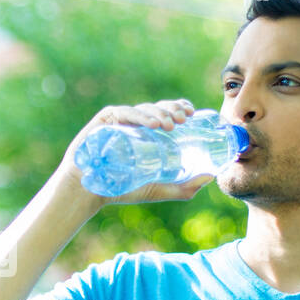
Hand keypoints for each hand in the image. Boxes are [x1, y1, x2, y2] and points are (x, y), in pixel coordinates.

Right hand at [57, 98, 213, 206]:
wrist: (89, 192)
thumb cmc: (121, 189)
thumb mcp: (158, 189)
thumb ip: (184, 187)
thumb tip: (211, 177)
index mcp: (148, 132)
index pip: (168, 113)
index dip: (181, 108)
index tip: (192, 114)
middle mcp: (135, 123)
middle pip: (159, 108)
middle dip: (173, 109)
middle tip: (184, 119)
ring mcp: (120, 120)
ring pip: (145, 109)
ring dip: (160, 113)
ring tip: (171, 124)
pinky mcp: (104, 120)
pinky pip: (125, 113)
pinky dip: (140, 117)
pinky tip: (153, 125)